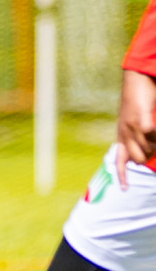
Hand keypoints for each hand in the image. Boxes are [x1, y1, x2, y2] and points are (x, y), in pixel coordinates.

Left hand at [114, 70, 155, 189]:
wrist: (136, 80)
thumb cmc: (139, 101)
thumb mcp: (134, 121)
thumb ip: (138, 137)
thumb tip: (143, 156)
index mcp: (122, 135)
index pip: (119, 160)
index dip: (122, 176)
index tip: (124, 189)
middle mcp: (124, 133)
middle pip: (138, 159)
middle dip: (149, 155)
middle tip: (152, 141)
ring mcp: (131, 127)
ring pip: (148, 148)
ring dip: (155, 142)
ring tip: (151, 125)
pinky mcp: (140, 121)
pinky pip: (151, 134)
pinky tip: (153, 123)